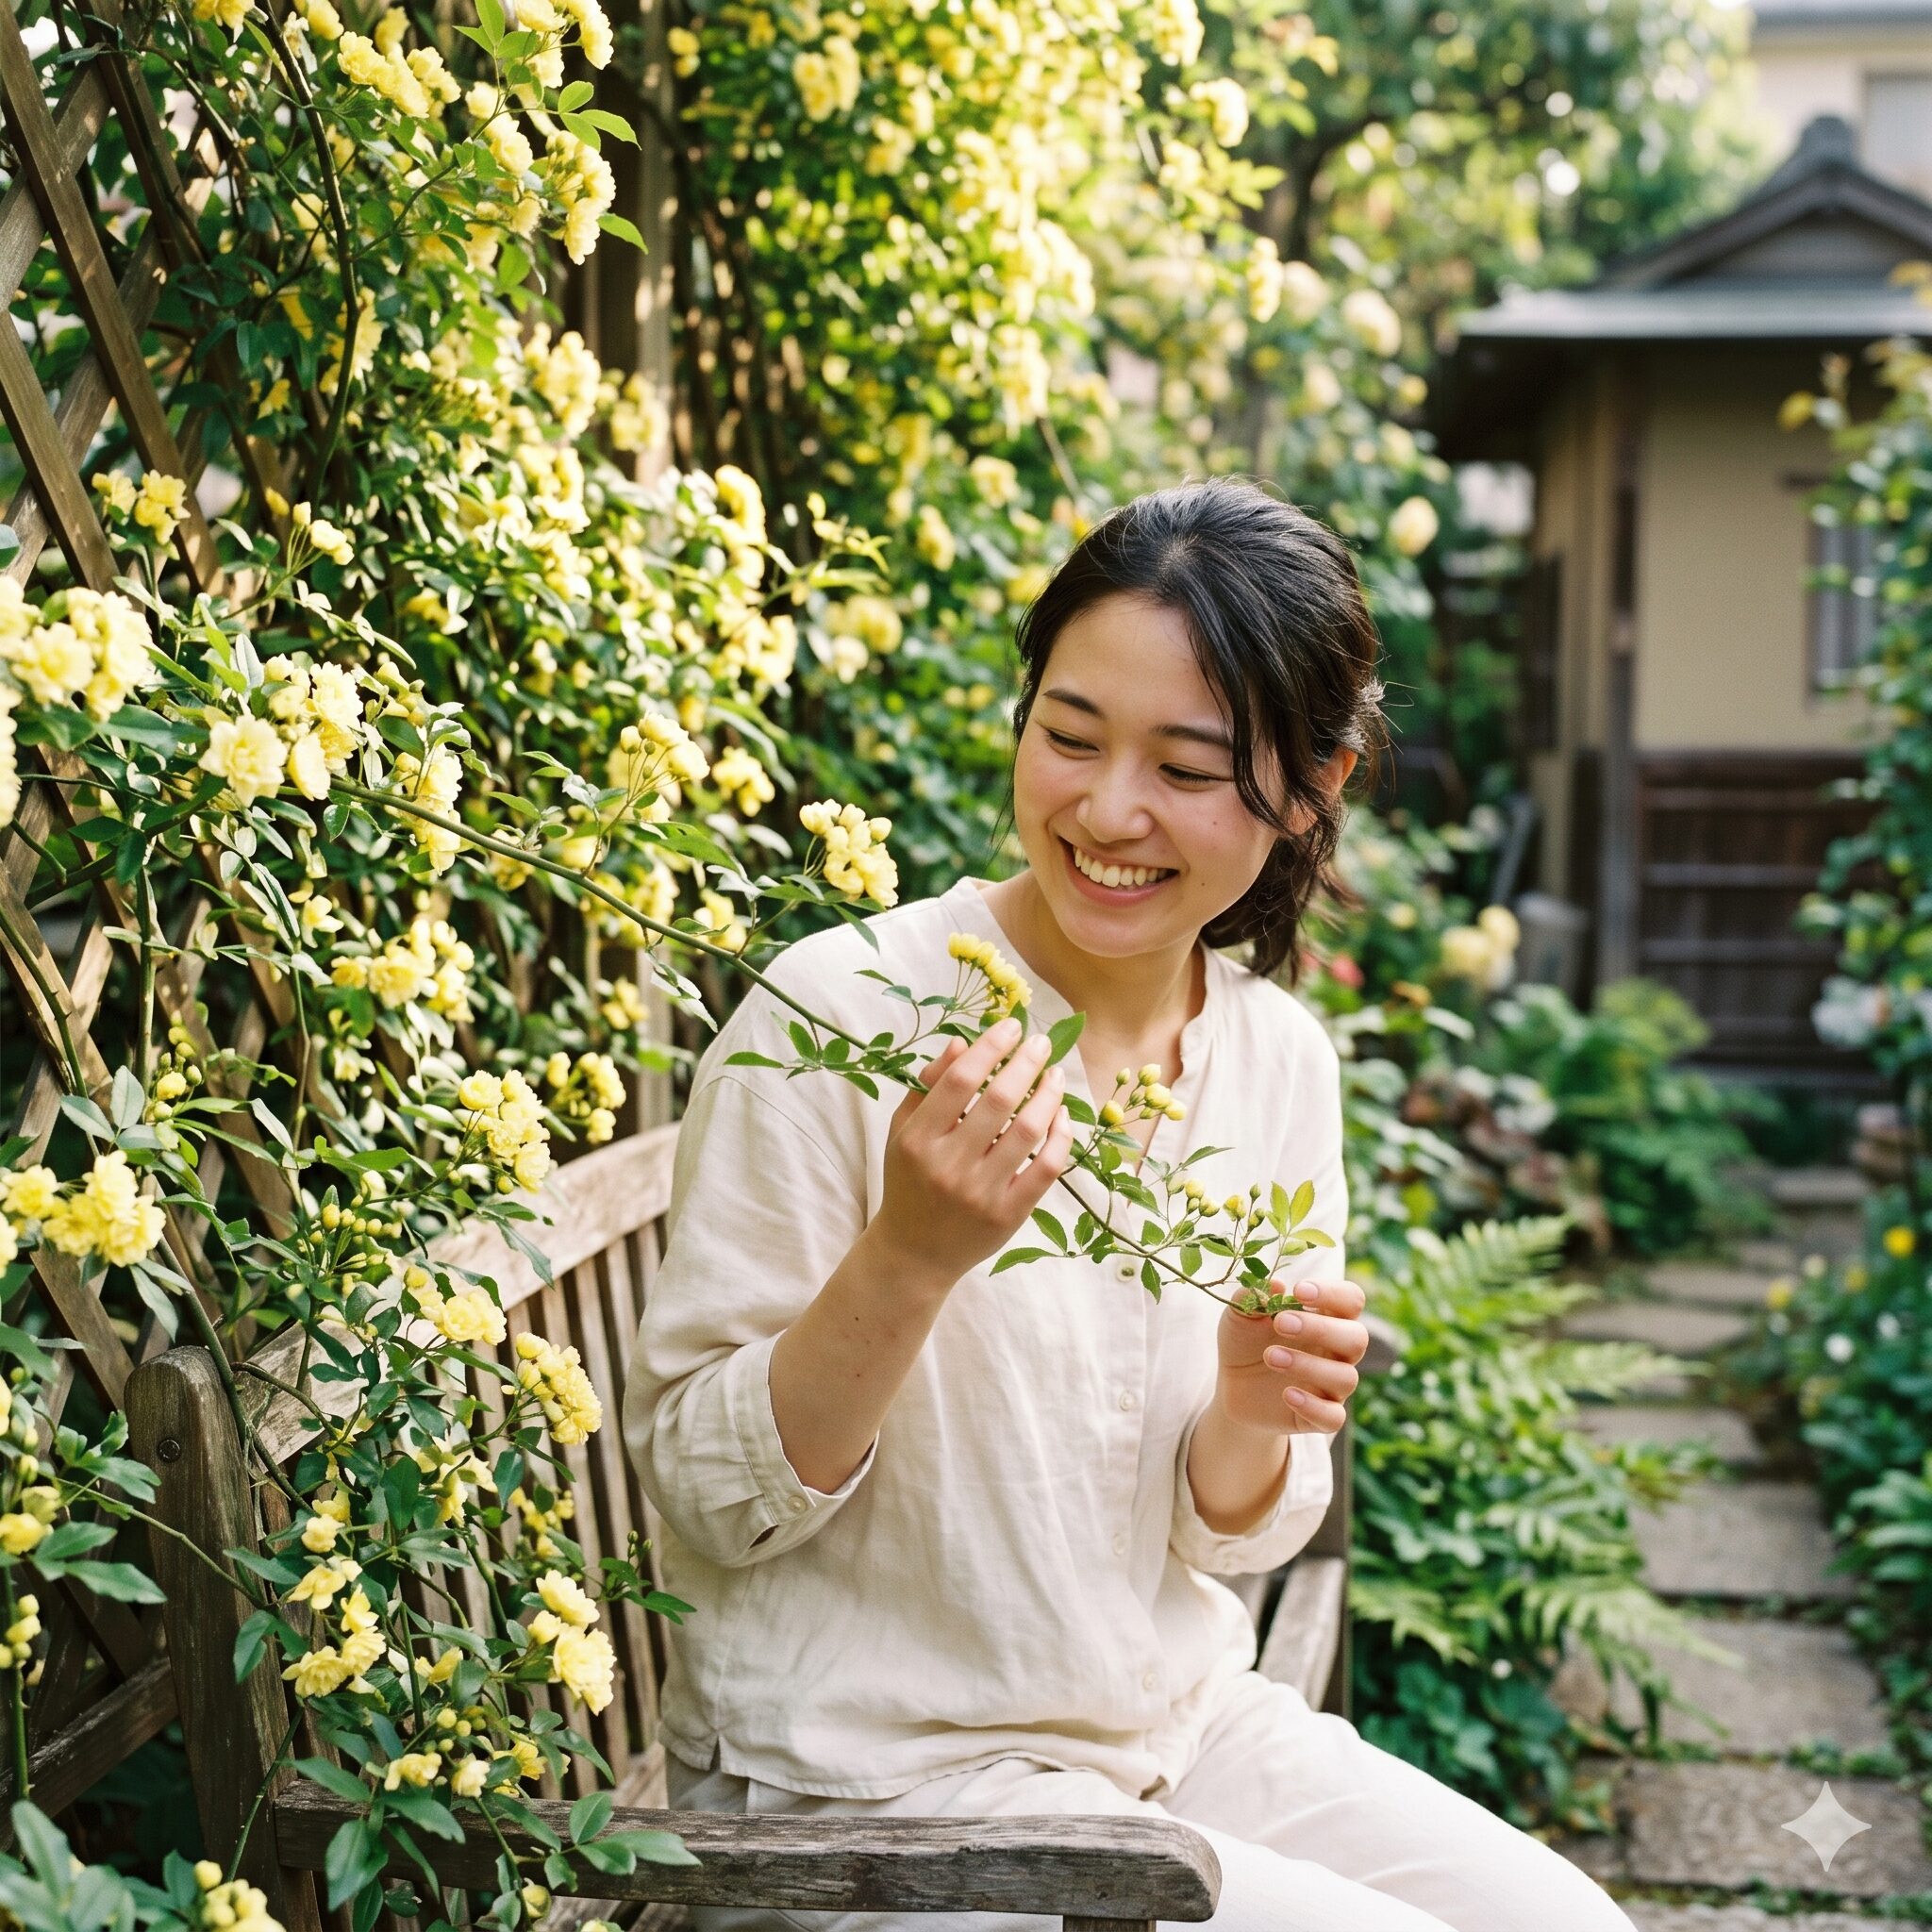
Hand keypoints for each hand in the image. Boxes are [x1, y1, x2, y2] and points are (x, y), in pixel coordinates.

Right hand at [869, 1016, 1075, 1292]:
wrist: (914, 1253)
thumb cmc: (909, 1182)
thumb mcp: (903, 1132)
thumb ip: (928, 1086)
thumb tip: (962, 1042)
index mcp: (918, 1140)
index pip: (959, 1081)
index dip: (990, 1048)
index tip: (1011, 1027)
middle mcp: (948, 1165)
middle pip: (999, 1100)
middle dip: (1026, 1062)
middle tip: (1041, 1042)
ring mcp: (981, 1192)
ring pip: (1029, 1131)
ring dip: (1048, 1094)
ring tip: (1054, 1074)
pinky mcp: (1009, 1214)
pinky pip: (1047, 1168)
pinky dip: (1061, 1136)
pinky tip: (1062, 1115)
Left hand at [1213, 1277, 1367, 1434]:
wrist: (1232, 1386)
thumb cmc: (1245, 1341)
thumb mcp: (1239, 1316)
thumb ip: (1252, 1298)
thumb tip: (1275, 1285)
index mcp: (1325, 1318)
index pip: (1351, 1300)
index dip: (1333, 1293)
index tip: (1299, 1291)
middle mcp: (1336, 1352)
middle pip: (1357, 1338)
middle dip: (1321, 1329)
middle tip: (1281, 1323)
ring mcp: (1331, 1386)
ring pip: (1346, 1378)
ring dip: (1308, 1365)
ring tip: (1271, 1357)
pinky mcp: (1320, 1417)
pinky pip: (1334, 1417)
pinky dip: (1313, 1406)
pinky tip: (1286, 1394)